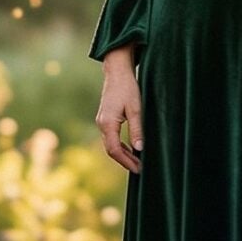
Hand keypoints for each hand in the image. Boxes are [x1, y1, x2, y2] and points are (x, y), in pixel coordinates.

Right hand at [95, 46, 143, 173]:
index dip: (126, 161)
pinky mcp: (105, 118)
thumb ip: (137, 129)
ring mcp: (102, 121)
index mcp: (107, 123)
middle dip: (125, 160)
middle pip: (111, 149)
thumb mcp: (136, 108)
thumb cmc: (128, 88)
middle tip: (140, 168)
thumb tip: (139, 149)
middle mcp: (101, 124)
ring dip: (123, 154)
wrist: (117, 72)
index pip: (115, 150)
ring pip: (110, 144)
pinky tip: (130, 149)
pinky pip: (111, 137)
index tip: (138, 168)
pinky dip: (120, 145)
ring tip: (137, 161)